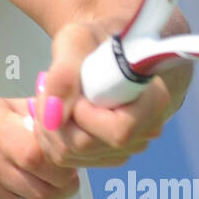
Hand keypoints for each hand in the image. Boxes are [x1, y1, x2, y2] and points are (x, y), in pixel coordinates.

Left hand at [29, 18, 191, 167]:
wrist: (105, 50)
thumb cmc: (97, 41)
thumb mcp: (76, 41)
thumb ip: (64, 75)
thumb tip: (54, 115)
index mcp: (153, 100)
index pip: (119, 131)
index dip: (85, 115)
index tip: (74, 90)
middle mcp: (145, 130)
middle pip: (87, 146)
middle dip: (55, 119)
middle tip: (45, 90)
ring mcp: (128, 147)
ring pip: (73, 155)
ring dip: (49, 127)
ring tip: (49, 96)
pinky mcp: (107, 155)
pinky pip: (68, 158)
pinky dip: (51, 136)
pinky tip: (53, 112)